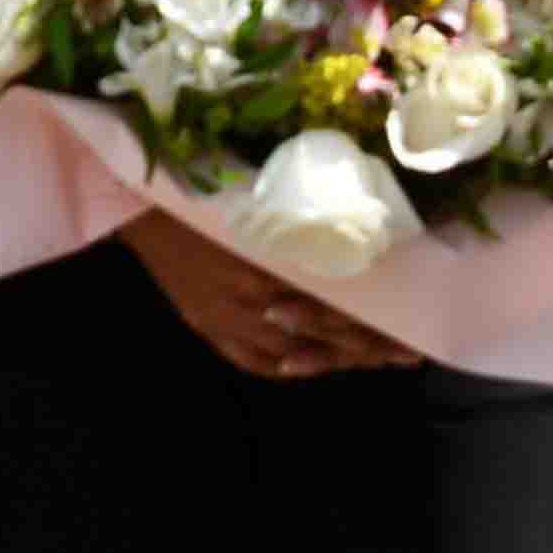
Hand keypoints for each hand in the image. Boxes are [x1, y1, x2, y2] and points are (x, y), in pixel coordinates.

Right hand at [117, 210, 417, 380]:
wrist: (138, 202)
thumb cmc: (206, 184)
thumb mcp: (263, 198)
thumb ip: (307, 224)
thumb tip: (364, 236)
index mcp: (271, 259)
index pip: (339, 302)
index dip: (378, 319)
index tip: (414, 326)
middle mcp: (251, 297)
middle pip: (325, 332)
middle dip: (370, 345)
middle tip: (408, 352)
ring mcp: (226, 319)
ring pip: (296, 354)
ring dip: (339, 359)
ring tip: (376, 361)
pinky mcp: (207, 328)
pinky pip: (255, 361)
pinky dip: (289, 367)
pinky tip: (314, 365)